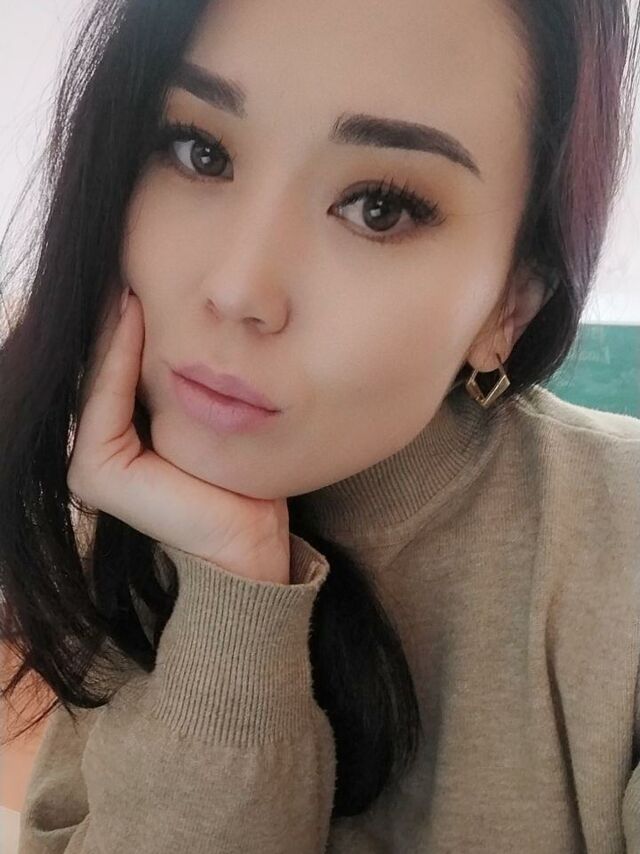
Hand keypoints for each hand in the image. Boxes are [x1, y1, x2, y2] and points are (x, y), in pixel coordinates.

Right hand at [67, 283, 290, 584]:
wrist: (249, 551)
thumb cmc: (244, 487)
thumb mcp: (215, 420)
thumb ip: (193, 380)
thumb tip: (203, 320)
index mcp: (127, 435)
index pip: (124, 359)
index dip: (132, 312)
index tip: (150, 263)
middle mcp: (102, 445)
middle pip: (109, 361)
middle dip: (120, 309)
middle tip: (135, 248)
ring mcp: (92, 460)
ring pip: (102, 371)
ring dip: (114, 320)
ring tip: (130, 268)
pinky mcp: (96, 471)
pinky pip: (107, 396)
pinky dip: (118, 353)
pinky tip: (133, 311)